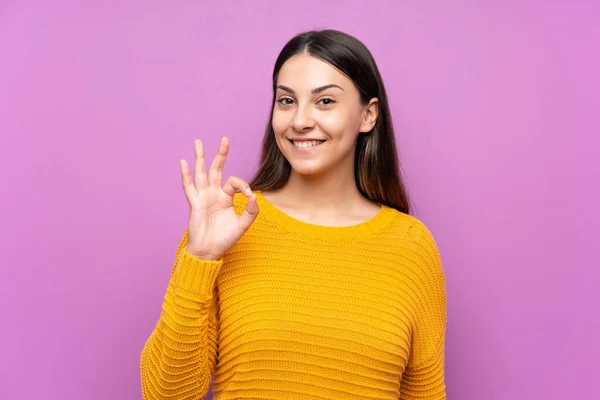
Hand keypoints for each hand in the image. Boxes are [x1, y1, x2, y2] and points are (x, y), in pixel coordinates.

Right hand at [180, 137, 258, 260]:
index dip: (242, 185)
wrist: (208, 252)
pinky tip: (183, 162)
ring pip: (201, 173)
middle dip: (221, 154)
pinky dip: (185, 175)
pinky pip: (189, 188)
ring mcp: (203, 197)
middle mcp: (214, 194)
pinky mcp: (194, 204)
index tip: (248, 195)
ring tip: (198, 142)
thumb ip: (250, 212)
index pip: (234, 182)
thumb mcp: (242, 226)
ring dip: (200, 158)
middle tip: (225, 139)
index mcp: (226, 197)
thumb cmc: (224, 239)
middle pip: (217, 170)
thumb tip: (254, 196)